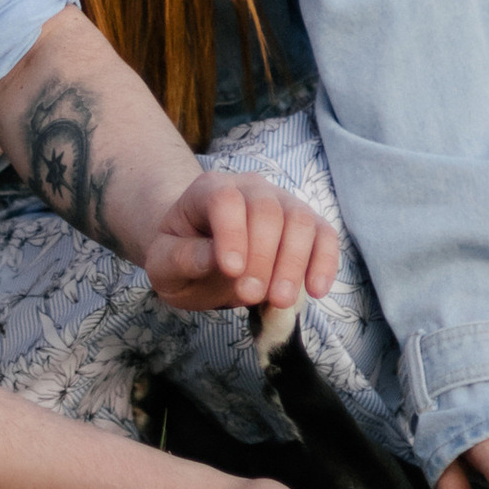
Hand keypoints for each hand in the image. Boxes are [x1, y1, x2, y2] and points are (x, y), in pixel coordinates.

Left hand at [137, 168, 342, 315]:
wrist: (199, 250)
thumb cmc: (180, 255)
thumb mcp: (162, 263)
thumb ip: (183, 258)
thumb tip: (214, 260)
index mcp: (208, 190)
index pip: (225, 199)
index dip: (232, 233)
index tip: (231, 270)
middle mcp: (249, 188)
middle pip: (268, 210)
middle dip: (263, 257)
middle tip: (250, 296)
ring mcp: (282, 203)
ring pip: (301, 220)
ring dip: (294, 263)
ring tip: (280, 300)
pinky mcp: (305, 225)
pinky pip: (324, 235)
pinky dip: (325, 262)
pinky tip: (316, 291)